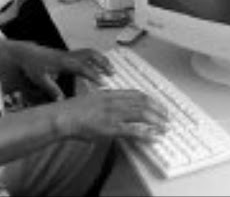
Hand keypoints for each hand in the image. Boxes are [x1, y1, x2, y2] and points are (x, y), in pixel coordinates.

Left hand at [13, 44, 113, 100]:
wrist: (26, 53)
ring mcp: (69, 54)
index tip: (103, 83)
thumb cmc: (33, 66)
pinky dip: (96, 59)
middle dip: (103, 63)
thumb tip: (62, 101)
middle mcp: (69, 56)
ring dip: (101, 60)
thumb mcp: (40, 79)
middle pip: (90, 54)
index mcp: (63, 62)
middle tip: (112, 73)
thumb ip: (52, 89)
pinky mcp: (69, 54)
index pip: (82, 67)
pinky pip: (86, 54)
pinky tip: (100, 68)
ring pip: (89, 52)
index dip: (93, 74)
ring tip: (111, 70)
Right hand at [55, 89, 169, 142]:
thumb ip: (103, 102)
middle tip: (166, 116)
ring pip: (141, 114)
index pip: (135, 93)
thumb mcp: (90, 99)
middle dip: (157, 109)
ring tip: (164, 126)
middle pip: (142, 102)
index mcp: (109, 93)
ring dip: (156, 120)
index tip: (157, 104)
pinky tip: (154, 136)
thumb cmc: (72, 110)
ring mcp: (113, 113)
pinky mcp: (110, 127)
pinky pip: (133, 130)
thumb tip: (111, 107)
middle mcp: (113, 101)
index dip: (149, 99)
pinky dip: (146, 133)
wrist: (63, 117)